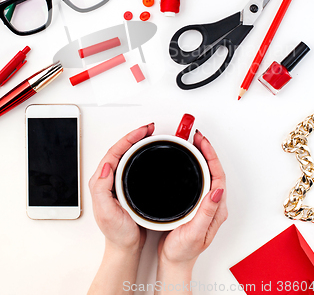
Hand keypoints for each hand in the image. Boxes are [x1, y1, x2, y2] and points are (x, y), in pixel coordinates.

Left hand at [89, 123, 154, 253]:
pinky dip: (141, 154)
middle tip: (149, 129)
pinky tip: (149, 152)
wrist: (125, 248)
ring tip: (149, 135)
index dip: (128, 139)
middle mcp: (108, 179)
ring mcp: (117, 182)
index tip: (142, 132)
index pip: (114, 152)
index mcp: (101, 181)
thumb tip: (105, 166)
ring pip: (127, 155)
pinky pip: (133, 163)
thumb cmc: (117, 233)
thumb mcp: (107, 212)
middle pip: (121, 149)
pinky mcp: (126, 186)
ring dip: (138, 143)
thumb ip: (102, 189)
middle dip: (135, 136)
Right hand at [158, 131, 226, 268]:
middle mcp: (213, 205)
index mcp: (216, 209)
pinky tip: (187, 162)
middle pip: (214, 170)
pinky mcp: (196, 205)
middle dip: (206, 151)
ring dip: (201, 157)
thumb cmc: (183, 252)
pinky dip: (195, 166)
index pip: (218, 175)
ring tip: (193, 144)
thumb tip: (217, 190)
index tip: (201, 142)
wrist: (174, 264)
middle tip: (196, 137)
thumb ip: (207, 212)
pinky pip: (199, 179)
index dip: (211, 156)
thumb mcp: (195, 232)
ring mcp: (205, 204)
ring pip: (207, 174)